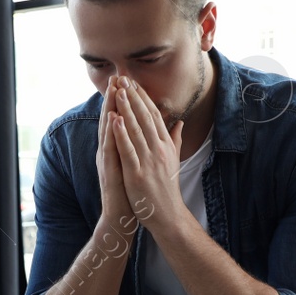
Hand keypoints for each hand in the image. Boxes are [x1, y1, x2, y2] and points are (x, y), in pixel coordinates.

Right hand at [96, 78, 135, 224]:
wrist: (121, 218)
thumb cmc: (130, 193)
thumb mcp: (137, 166)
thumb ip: (140, 148)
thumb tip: (152, 134)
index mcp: (116, 149)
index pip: (120, 119)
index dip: (124, 101)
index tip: (128, 81)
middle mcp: (108, 151)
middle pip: (110, 119)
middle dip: (113, 98)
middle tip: (117, 76)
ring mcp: (106, 161)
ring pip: (107, 130)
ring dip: (109, 108)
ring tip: (113, 89)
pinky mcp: (108, 171)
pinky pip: (109, 149)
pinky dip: (111, 133)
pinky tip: (113, 118)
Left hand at [111, 77, 187, 232]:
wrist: (168, 216)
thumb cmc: (167, 189)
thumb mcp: (173, 160)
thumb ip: (175, 140)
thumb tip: (180, 122)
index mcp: (166, 145)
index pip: (154, 115)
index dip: (143, 97)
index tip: (134, 82)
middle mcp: (159, 150)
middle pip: (145, 118)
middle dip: (134, 96)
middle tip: (124, 78)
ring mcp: (149, 161)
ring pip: (136, 130)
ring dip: (127, 109)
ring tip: (119, 91)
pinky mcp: (138, 174)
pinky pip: (128, 150)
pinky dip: (121, 134)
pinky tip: (115, 119)